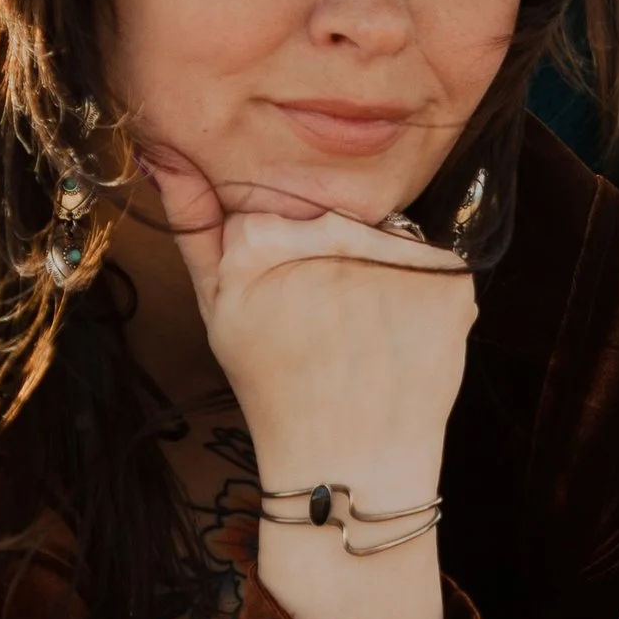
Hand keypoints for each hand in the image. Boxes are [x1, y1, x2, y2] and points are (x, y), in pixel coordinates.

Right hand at [143, 147, 472, 618]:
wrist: (349, 465)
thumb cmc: (276, 388)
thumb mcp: (218, 310)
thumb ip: (195, 228)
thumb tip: (166, 153)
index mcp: (262, 241)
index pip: (277, 202)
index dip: (284, 248)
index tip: (285, 295)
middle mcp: (331, 236)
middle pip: (334, 211)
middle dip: (334, 253)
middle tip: (329, 322)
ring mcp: (396, 256)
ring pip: (385, 230)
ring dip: (378, 267)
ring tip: (364, 333)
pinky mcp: (451, 277)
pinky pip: (432, 257)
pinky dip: (421, 288)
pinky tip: (398, 336)